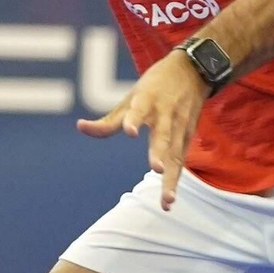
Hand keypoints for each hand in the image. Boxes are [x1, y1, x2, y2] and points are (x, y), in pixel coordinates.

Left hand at [77, 49, 209, 210]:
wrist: (193, 71)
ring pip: (175, 155)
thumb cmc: (155, 86)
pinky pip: (180, 162)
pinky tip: (168, 201)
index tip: (130, 132)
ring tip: (166, 201)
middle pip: (163, 136)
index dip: (134, 120)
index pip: (139, 110)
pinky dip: (174, 181)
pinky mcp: (188, 137)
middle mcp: (166, 114)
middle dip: (160, 152)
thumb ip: (109, 120)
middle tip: (156, 169)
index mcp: (148, 99)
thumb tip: (80, 127)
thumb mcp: (131, 97)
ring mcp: (180, 127)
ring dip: (170, 178)